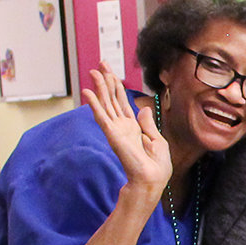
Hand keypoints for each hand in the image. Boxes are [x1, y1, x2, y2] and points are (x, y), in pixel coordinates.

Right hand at [82, 64, 169, 199]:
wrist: (152, 180)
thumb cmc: (156, 165)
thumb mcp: (157, 140)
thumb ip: (148, 124)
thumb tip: (143, 109)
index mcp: (134, 126)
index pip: (122, 101)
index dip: (117, 86)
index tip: (111, 71)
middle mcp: (122, 126)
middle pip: (112, 98)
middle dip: (106, 81)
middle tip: (100, 64)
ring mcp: (116, 129)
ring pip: (106, 103)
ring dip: (100, 87)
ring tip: (93, 72)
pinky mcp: (112, 134)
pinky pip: (102, 116)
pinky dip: (95, 104)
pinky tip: (88, 93)